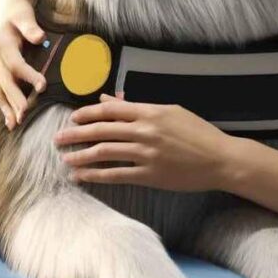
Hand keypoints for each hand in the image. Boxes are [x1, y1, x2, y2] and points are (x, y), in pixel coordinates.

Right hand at [0, 0, 46, 130]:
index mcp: (3, 44)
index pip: (16, 64)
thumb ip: (31, 27)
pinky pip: (0, 89)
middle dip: (14, 99)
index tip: (43, 86)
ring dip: (7, 107)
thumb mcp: (24, 15)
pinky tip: (10, 119)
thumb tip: (40, 38)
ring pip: (0, 89)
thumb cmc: (20, 11)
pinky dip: (4, 105)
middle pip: (5, 81)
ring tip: (14, 124)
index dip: (29, 76)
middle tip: (25, 115)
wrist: (8, 7)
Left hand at [54, 94, 239, 192]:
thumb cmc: (198, 133)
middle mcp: (146, 130)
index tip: (72, 118)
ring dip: (80, 156)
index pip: (111, 109)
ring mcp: (147, 153)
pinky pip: (116, 175)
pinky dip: (95, 176)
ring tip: (65, 159)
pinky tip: (82, 177)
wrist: (220, 159)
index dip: (87, 113)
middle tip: (57, 139)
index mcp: (151, 111)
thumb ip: (139, 106)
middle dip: (75, 134)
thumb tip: (111, 100)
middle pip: (101, 130)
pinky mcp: (150, 175)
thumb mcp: (171, 112)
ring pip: (104, 152)